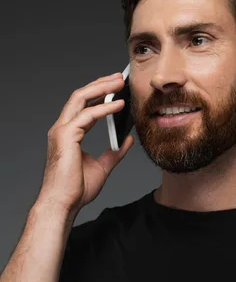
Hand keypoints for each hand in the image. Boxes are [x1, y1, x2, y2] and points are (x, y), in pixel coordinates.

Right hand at [37, 73, 133, 214]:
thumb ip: (115, 152)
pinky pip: (87, 115)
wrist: (64, 204)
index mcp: (68, 133)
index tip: (116, 87)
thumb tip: (127, 139)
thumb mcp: (102, 167)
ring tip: (120, 83)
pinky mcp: (66, 136)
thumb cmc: (76, 189)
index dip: (99, 93)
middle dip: (100, 83)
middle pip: (80, 95)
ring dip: (102, 88)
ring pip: (81, 98)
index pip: (83, 105)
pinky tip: (119, 105)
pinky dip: (104, 108)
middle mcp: (63, 128)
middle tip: (119, 77)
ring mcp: (62, 130)